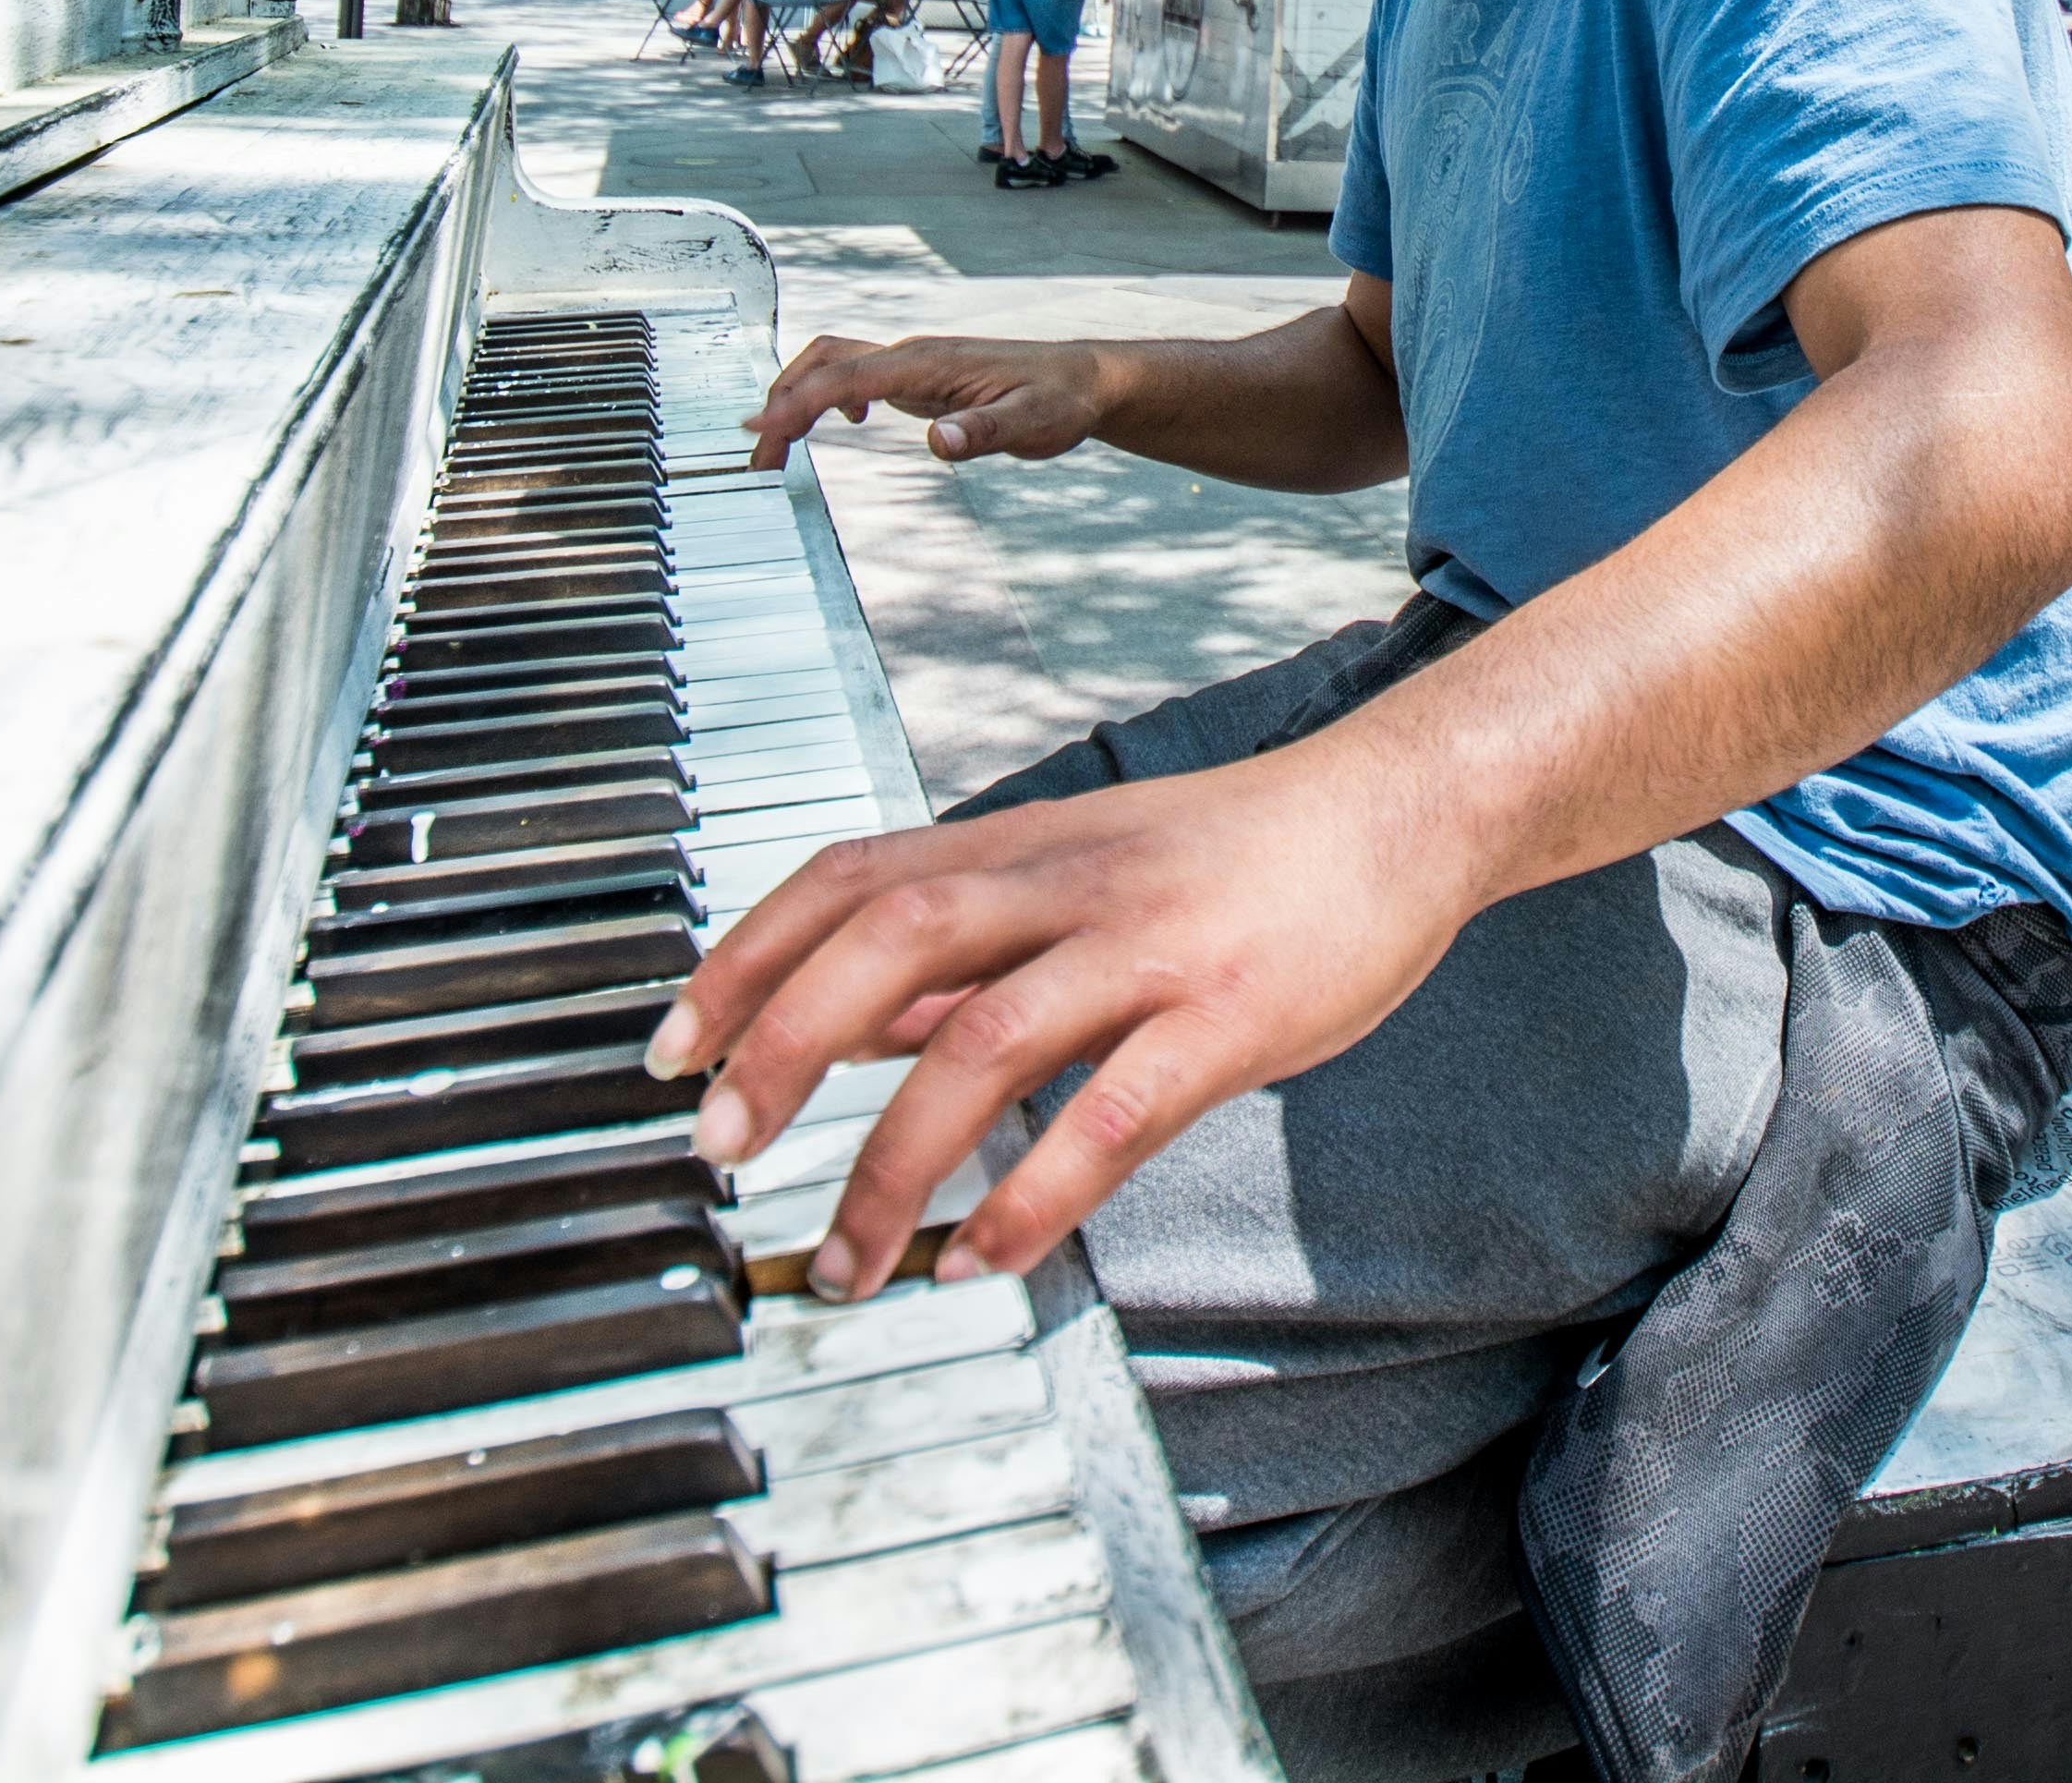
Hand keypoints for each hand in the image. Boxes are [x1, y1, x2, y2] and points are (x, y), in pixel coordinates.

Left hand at [640, 735, 1480, 1298]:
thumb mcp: (1079, 873)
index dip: (744, 958)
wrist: (1400, 809)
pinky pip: (1110, 1114)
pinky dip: (1030, 1195)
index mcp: (1017, 844)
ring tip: (846, 1262)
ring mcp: (1146, 947)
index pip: (845, 880)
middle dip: (783, 1046)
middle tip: (719, 1149)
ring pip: (984, 1039)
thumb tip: (845, 1020)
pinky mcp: (1227, 1017)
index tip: (671, 1049)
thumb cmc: (1234, 855)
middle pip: (888, 941)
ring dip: (893, 1161)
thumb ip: (965, 947)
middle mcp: (1065, 882)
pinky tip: (979, 1256)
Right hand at [749, 329, 1117, 469]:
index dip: (799, 402)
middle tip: (759, 455)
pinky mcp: (919, 377)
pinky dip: (826, 394)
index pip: (846, 378)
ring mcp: (913, 364)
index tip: (763, 431)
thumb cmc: (1061, 400)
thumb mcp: (1033, 424)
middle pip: (825, 361)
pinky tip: (838, 426)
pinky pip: (856, 375)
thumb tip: (939, 442)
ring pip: (836, 363)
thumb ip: (984, 431)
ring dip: (798, 396)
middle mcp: (912, 356)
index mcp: (928, 363)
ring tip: (776, 445)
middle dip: (782, 400)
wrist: (1084, 380)